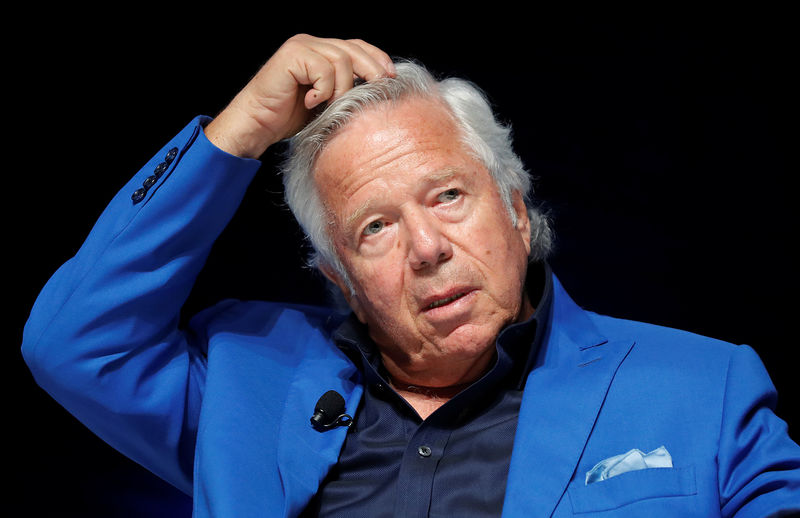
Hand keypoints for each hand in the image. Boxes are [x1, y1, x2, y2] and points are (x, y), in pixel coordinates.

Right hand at [205, 34, 395, 158]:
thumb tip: (379, 90)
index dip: (377, 59)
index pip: (357, 46)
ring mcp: (301, 47)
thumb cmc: (288, 117)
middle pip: (354, 48)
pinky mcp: (292, 55)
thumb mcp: (327, 103)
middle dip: (371, 69)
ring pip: (341, 60)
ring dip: (341, 88)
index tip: (391, 77)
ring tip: (328, 106)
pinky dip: (323, 90)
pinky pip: (324, 70)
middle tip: (379, 88)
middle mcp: (312, 44)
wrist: (257, 124)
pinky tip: (310, 102)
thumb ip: (346, 89)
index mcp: (321, 52)